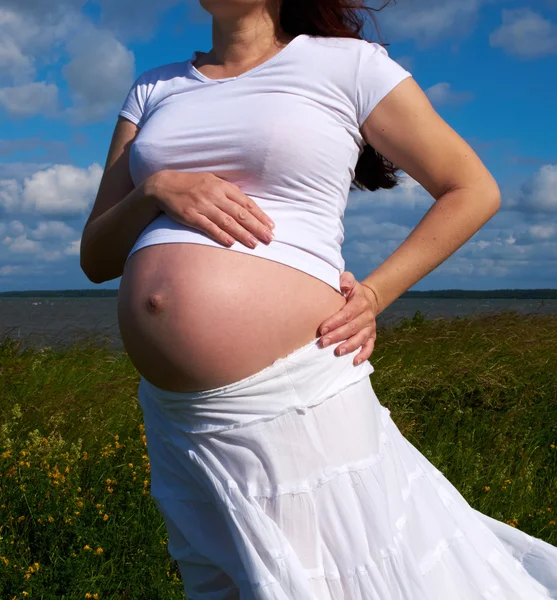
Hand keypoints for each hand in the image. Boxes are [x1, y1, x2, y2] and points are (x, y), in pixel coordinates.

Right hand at [147, 170, 275, 248]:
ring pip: (227, 222)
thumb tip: (247, 204)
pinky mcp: (190, 215)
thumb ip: (228, 191)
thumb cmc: (191, 184)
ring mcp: (202, 205)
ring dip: (242, 234)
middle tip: (269, 238)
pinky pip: (208, 227)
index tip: (271, 226)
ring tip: (255, 244)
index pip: (246, 202)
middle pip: (240, 213)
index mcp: (222, 186)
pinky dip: (220, 235)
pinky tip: (230, 243)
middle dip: (257, 227)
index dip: (260, 215)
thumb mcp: (211, 181)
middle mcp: (214, 195)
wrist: (163, 186)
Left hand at [318, 271, 378, 365]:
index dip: (335, 322)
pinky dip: (364, 355)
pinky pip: (370, 347)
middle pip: (352, 328)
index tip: (322, 329)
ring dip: (349, 346)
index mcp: (360, 303)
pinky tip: (354, 362)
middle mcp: (367, 316)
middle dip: (337, 336)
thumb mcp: (350, 281)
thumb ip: (345, 280)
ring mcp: (370, 327)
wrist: (369, 299)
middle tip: (322, 342)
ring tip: (337, 352)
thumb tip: (342, 285)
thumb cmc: (352, 292)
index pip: (347, 313)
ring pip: (360, 338)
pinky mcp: (372, 336)